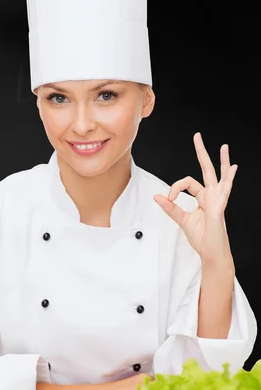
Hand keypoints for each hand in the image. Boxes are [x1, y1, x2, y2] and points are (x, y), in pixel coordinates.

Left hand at [153, 132, 236, 262]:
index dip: (174, 188)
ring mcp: (218, 201)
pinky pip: (222, 193)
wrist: (211, 253)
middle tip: (197, 136)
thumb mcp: (182, 220)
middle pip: (207, 170)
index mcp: (203, 198)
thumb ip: (171, 208)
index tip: (168, 198)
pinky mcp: (219, 210)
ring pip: (220, 176)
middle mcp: (212, 196)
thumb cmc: (201, 238)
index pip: (187, 182)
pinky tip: (233, 168)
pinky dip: (228, 180)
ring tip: (223, 147)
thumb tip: (157, 196)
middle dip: (202, 152)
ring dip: (221, 161)